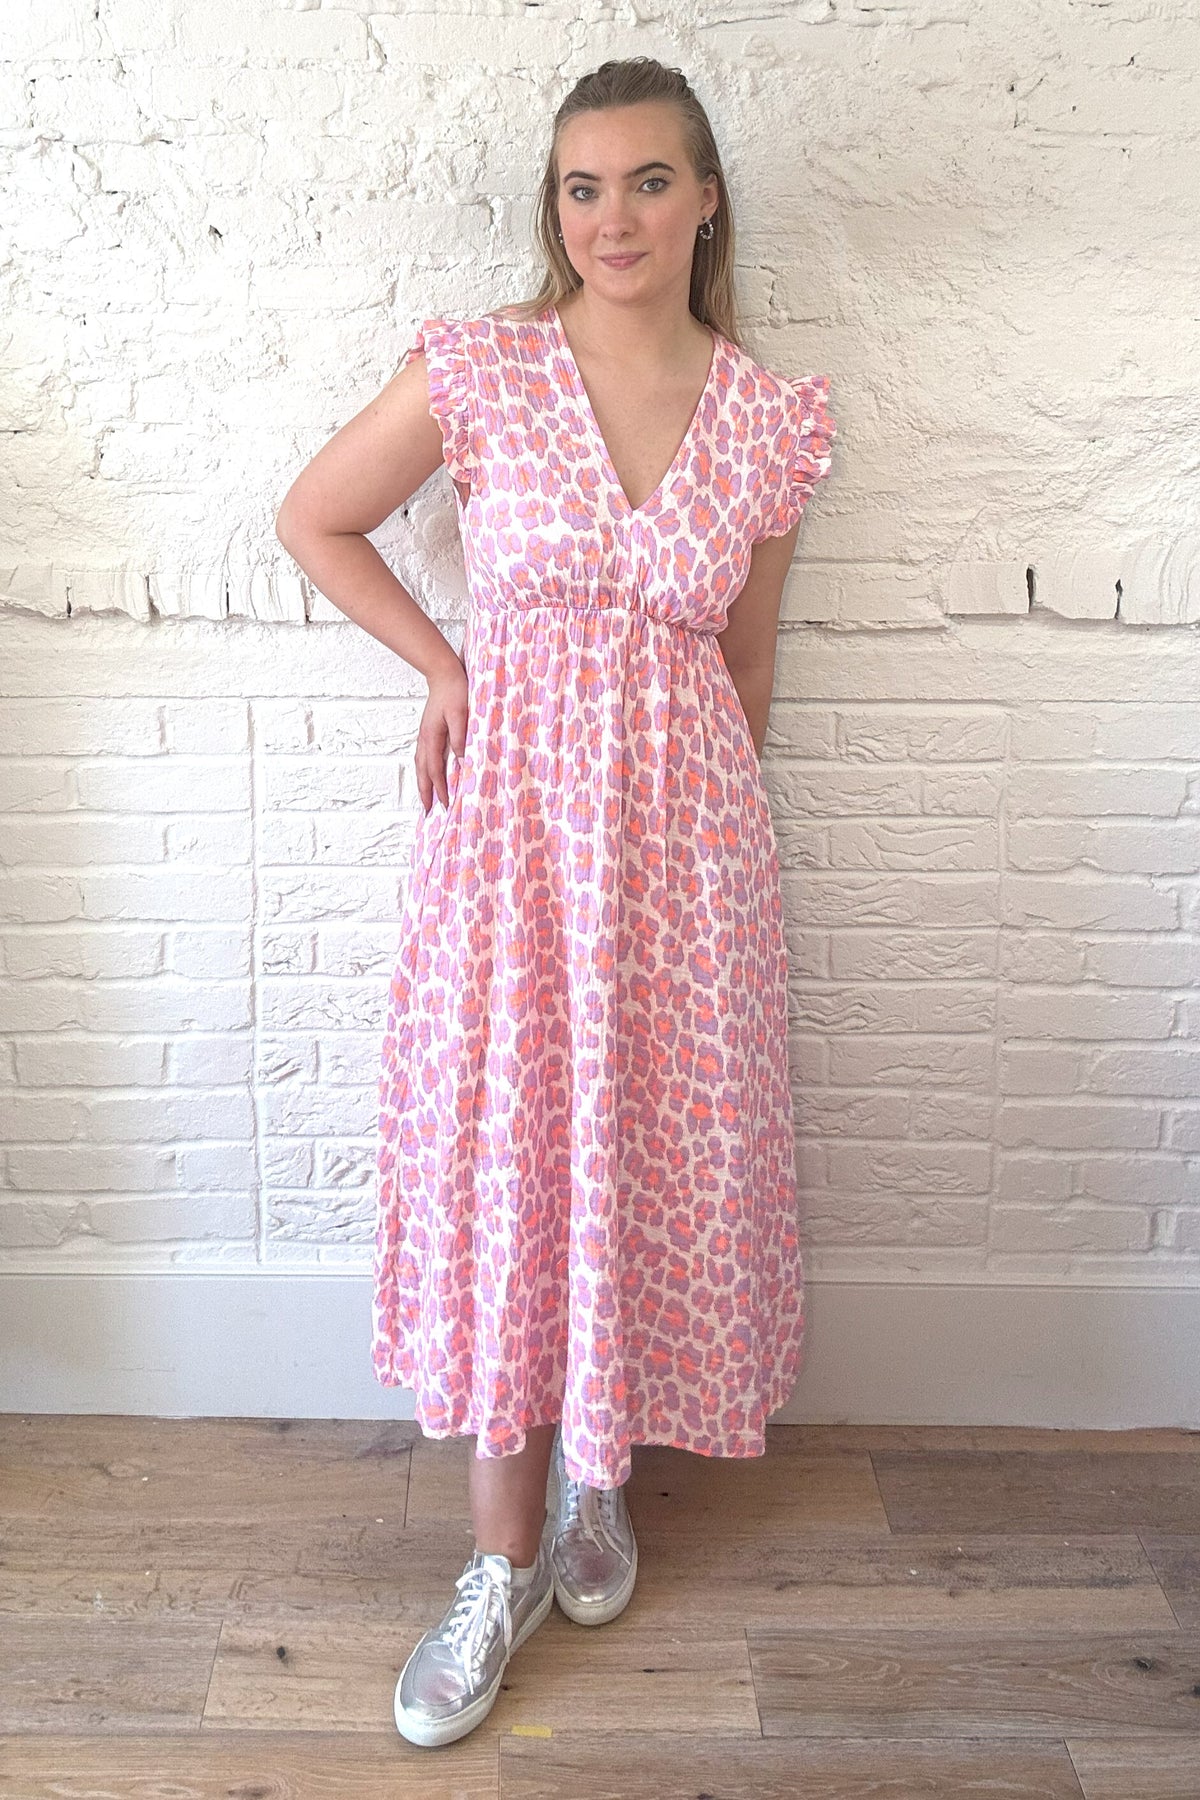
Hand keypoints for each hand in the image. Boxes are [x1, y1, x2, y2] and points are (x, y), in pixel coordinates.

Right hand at [416, 659, 467, 812]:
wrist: (443, 673)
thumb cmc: (454, 691)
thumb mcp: (461, 714)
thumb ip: (460, 737)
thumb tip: (460, 760)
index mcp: (432, 738)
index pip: (435, 771)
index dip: (440, 790)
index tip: (446, 805)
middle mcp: (425, 739)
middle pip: (422, 772)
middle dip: (425, 793)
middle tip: (428, 812)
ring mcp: (424, 735)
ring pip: (420, 765)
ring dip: (423, 784)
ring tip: (426, 798)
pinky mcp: (428, 731)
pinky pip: (423, 757)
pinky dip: (425, 770)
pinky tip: (430, 774)